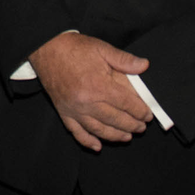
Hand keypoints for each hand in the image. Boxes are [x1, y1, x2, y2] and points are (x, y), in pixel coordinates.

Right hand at [27, 31, 151, 151]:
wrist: (46, 49)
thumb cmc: (75, 48)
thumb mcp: (102, 48)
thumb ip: (124, 60)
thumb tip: (144, 66)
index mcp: (99, 85)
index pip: (126, 104)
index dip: (140, 111)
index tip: (148, 115)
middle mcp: (86, 101)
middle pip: (115, 119)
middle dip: (131, 125)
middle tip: (141, 128)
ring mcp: (74, 109)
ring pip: (99, 129)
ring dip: (115, 136)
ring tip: (127, 137)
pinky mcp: (63, 112)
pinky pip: (77, 132)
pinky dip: (87, 141)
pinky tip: (98, 146)